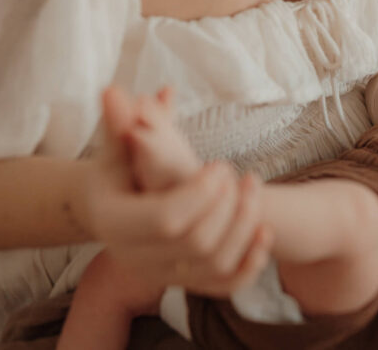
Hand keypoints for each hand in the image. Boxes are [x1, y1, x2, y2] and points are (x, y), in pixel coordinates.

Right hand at [72, 86, 272, 297]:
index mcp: (115, 224)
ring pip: (216, 266)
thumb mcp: (117, 147)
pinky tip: (264, 231)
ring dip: (244, 228)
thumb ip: (120, 123)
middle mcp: (134, 258)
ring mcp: (161, 276)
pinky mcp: (185, 282)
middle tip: (241, 176)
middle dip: (227, 208)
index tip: (220, 165)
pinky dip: (250, 263)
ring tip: (254, 189)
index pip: (166, 219)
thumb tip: (114, 91)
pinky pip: (225, 285)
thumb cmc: (117, 170)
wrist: (113, 210)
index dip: (200, 193)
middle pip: (196, 244)